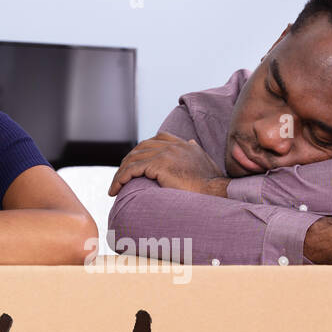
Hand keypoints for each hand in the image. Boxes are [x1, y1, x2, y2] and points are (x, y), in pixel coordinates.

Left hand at [108, 132, 228, 196]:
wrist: (217, 191)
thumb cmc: (212, 184)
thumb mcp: (205, 162)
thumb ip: (195, 151)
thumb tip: (191, 142)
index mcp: (183, 144)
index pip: (157, 140)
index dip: (142, 151)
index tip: (134, 165)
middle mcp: (173, 145)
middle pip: (141, 148)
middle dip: (128, 162)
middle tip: (120, 178)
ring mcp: (166, 153)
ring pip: (133, 159)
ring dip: (120, 173)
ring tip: (114, 187)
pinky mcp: (159, 165)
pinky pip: (132, 170)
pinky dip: (121, 178)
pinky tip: (116, 189)